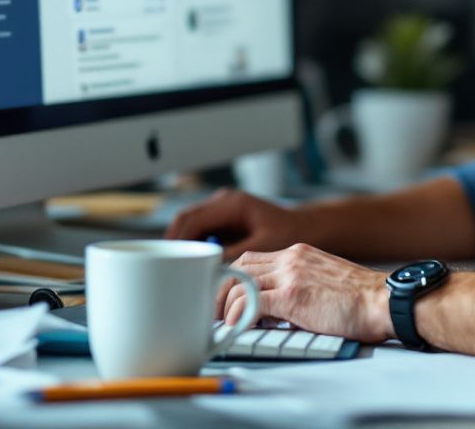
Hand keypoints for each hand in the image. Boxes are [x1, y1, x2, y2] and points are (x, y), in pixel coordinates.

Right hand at [164, 188, 304, 259]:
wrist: (308, 228)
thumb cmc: (291, 234)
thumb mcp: (262, 247)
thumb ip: (234, 256)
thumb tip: (207, 270)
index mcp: (231, 204)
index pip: (191, 219)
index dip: (177, 241)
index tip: (170, 262)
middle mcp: (223, 203)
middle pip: (185, 221)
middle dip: (175, 244)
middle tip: (166, 269)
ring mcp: (221, 211)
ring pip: (190, 227)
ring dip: (183, 246)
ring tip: (176, 270)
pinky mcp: (224, 223)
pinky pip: (201, 233)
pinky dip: (195, 248)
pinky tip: (193, 266)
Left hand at [219, 243, 392, 342]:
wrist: (385, 301)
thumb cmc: (362, 301)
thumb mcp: (324, 282)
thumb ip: (297, 287)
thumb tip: (272, 310)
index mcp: (299, 253)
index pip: (251, 259)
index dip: (232, 278)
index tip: (224, 298)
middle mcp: (292, 257)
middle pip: (238, 266)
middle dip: (220, 290)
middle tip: (214, 312)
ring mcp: (291, 274)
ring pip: (239, 281)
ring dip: (225, 305)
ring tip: (224, 324)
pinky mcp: (293, 295)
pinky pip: (251, 301)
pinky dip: (237, 315)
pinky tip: (236, 327)